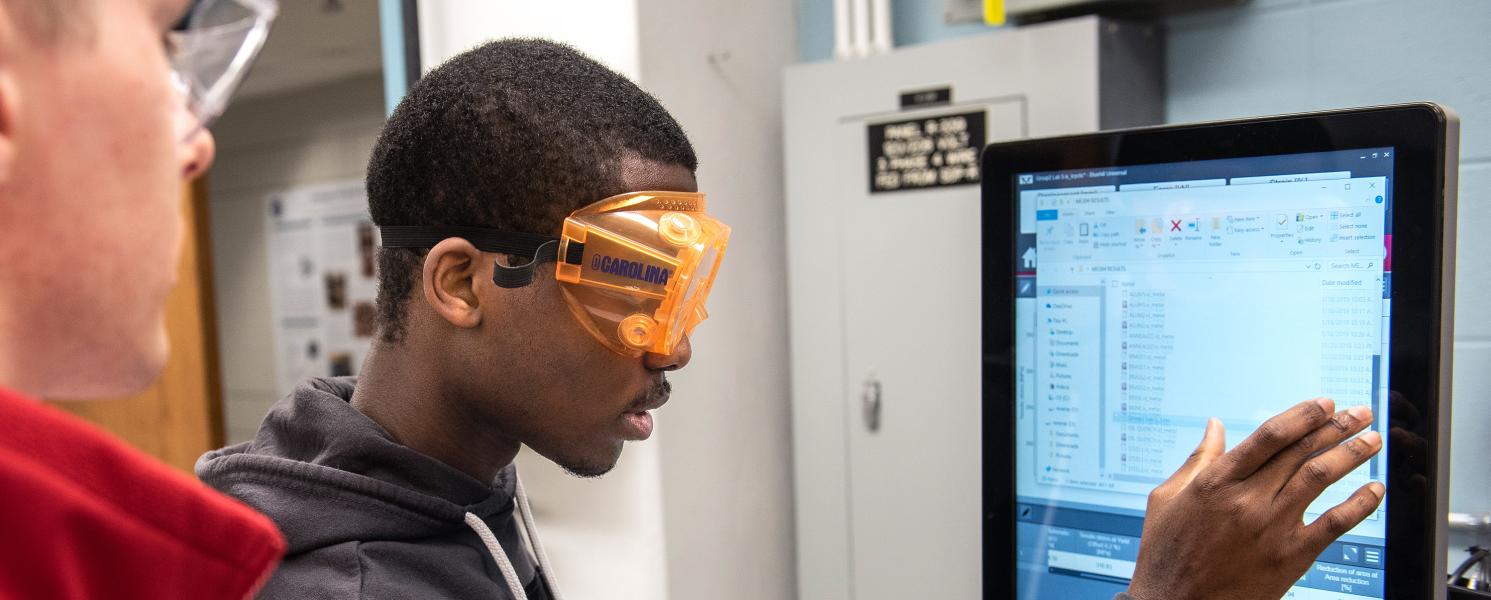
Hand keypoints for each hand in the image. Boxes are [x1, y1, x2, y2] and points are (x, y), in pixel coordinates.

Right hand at [1125, 398, 1383, 599]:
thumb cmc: (1166, 554)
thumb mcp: (1167, 498)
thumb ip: (1197, 460)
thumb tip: (1214, 426)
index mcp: (1216, 482)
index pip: (1269, 437)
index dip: (1302, 416)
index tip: (1325, 403)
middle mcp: (1247, 501)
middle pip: (1301, 452)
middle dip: (1336, 427)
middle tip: (1360, 412)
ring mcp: (1272, 528)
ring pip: (1321, 479)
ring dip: (1352, 455)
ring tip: (1372, 439)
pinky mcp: (1291, 557)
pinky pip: (1334, 525)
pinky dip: (1359, 504)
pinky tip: (1374, 490)